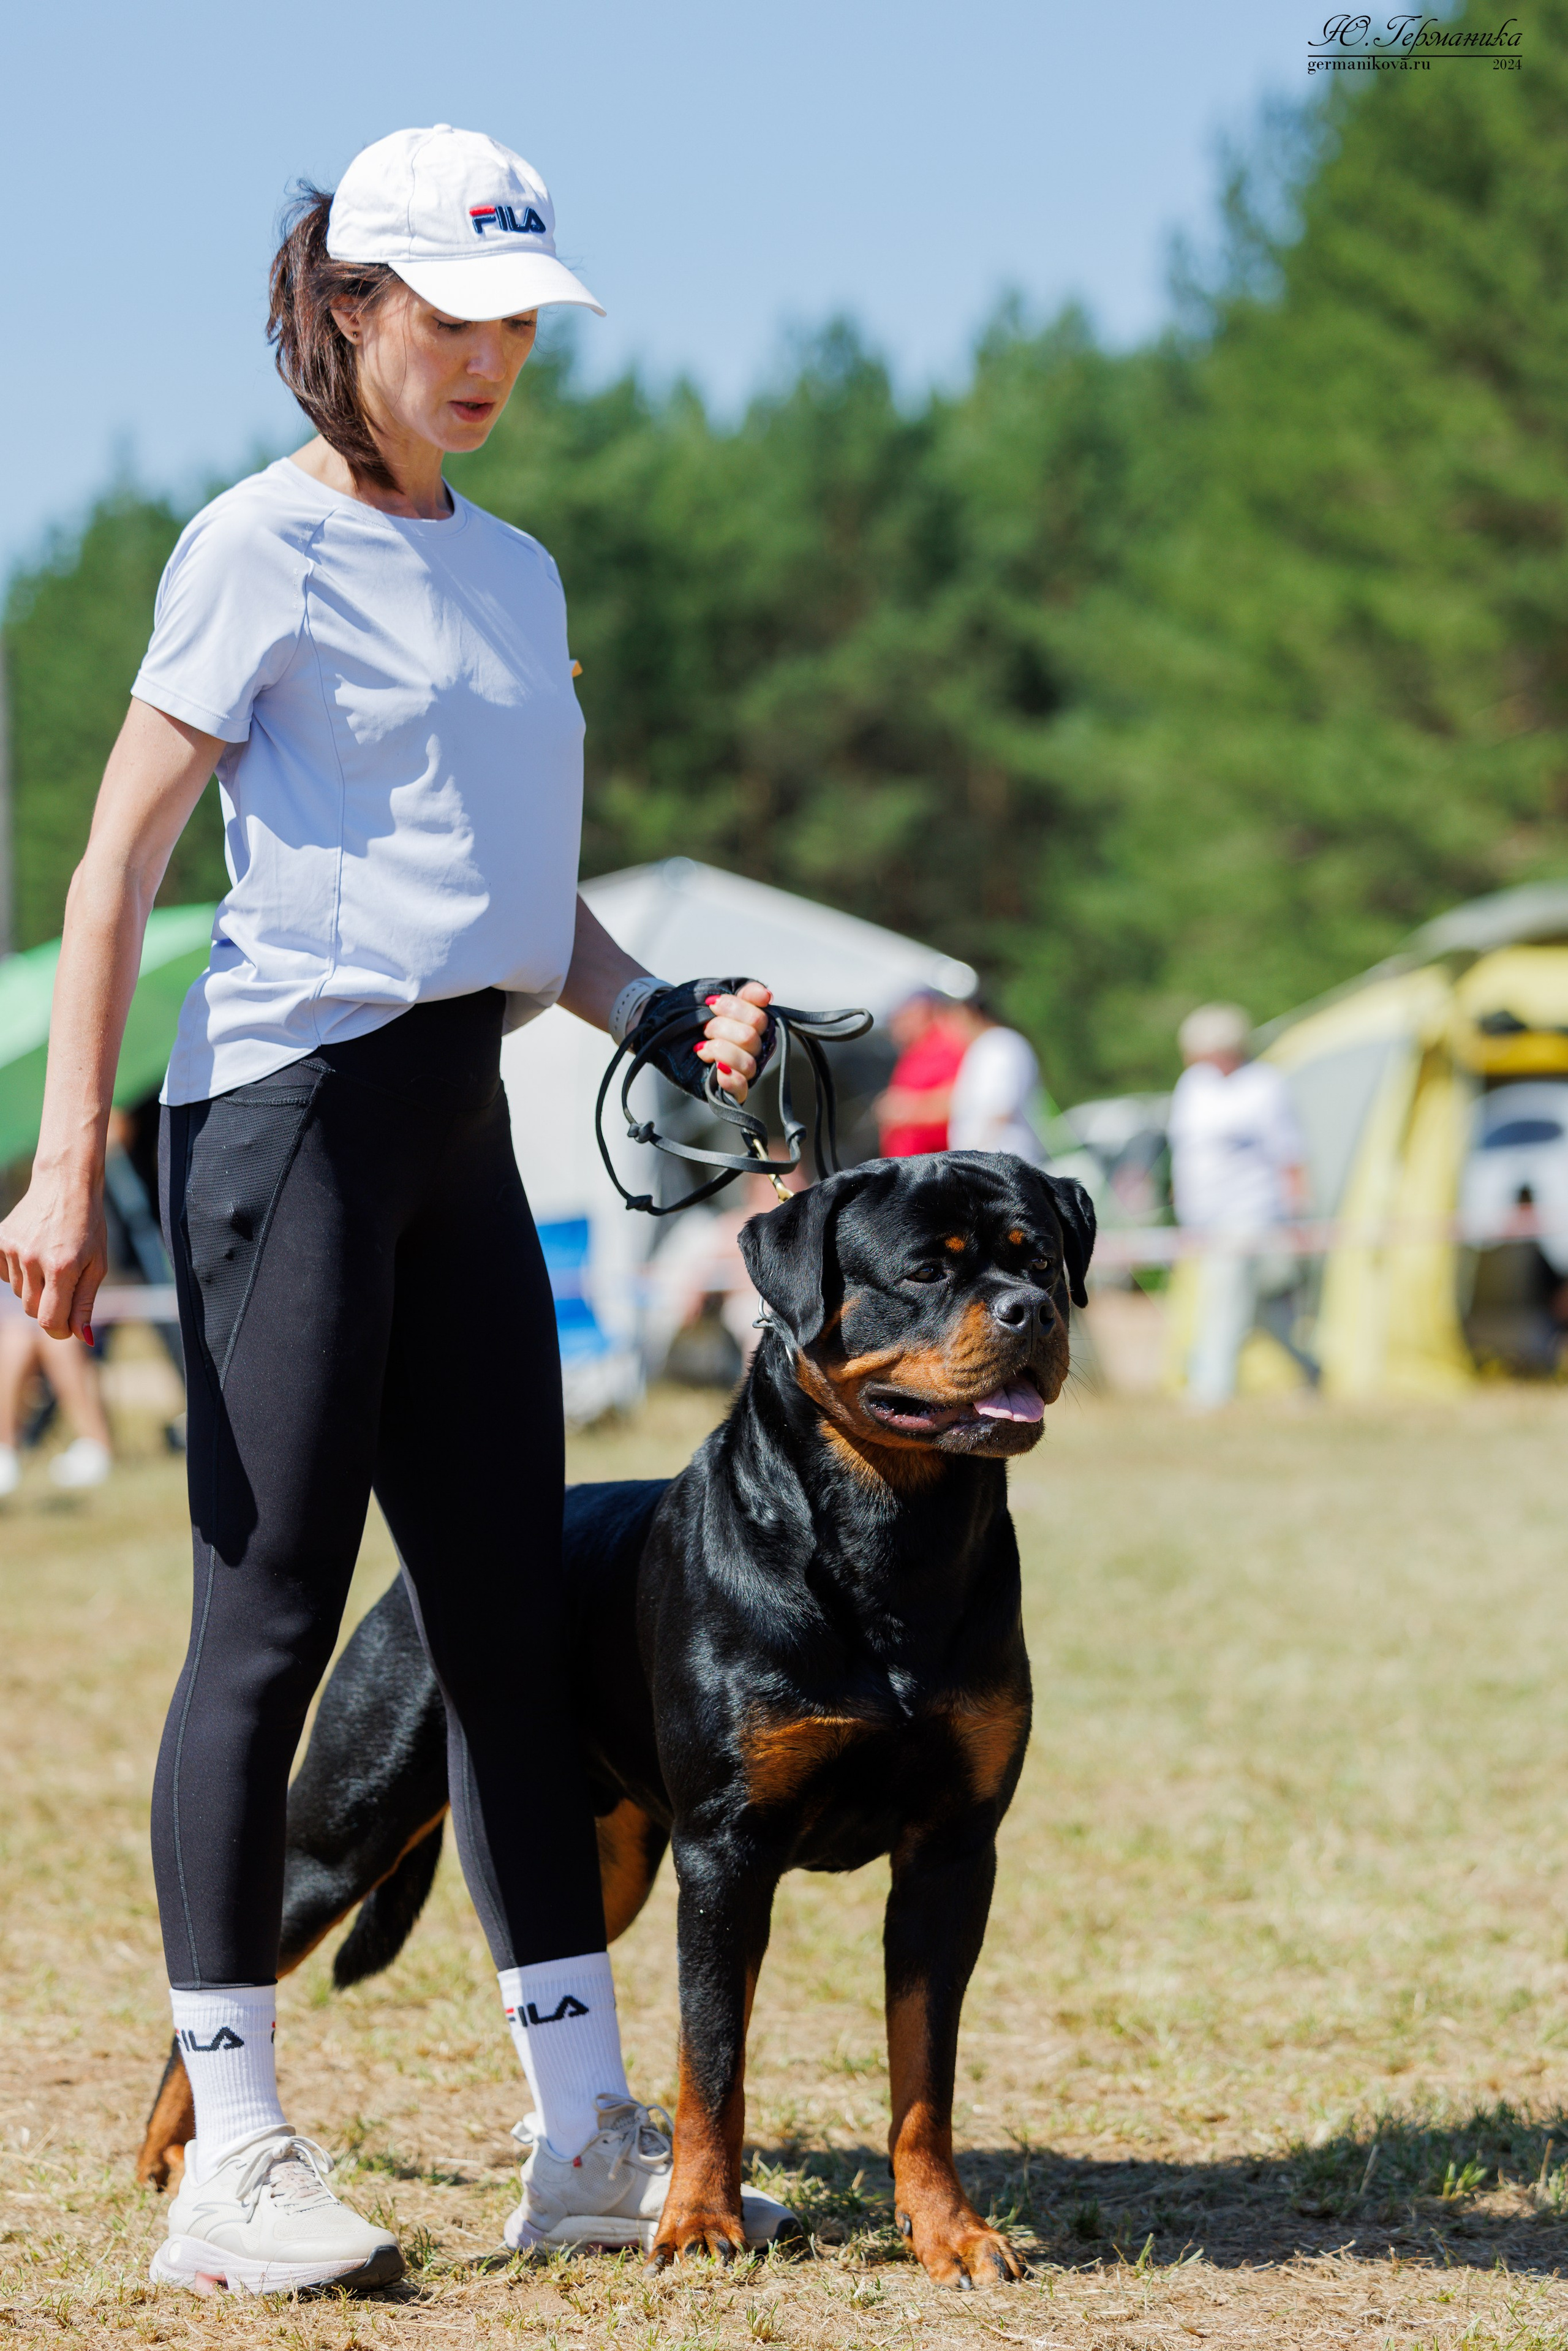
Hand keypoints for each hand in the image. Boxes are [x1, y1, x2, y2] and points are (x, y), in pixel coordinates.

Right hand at [0, 1174, 107, 1342]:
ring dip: (34, 1286)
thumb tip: (81, 1337)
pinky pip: (3, 1274)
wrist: (66, 1184)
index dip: (59, 1330)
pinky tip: (32, 1253)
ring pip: (18, 1292)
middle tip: (64, 1284)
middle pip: (32, 1310)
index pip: (49, 1321)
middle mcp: (33, 1259)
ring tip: (50, 1259)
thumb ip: (85, 1302)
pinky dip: (17, 1272)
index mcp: (62, 1268)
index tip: (67, 1326)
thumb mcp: (97, 1265)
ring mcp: (12, 1248)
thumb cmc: (88, 1227)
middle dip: (48, 1306)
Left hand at [693, 982, 772, 1105]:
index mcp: (756, 1026)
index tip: (711, 1003)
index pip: (759, 1019)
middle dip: (720, 1028)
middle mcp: (754, 1048)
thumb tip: (766, 996)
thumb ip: (747, 992)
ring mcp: (741, 1069)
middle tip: (704, 1029)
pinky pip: (742, 1091)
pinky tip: (719, 1071)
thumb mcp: (720, 990)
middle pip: (750, 1039)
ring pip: (747, 1063)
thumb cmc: (693, 1009)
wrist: (663, 1025)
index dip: (734, 1008)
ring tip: (701, 1048)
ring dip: (719, 1051)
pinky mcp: (728, 1088)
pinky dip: (732, 1081)